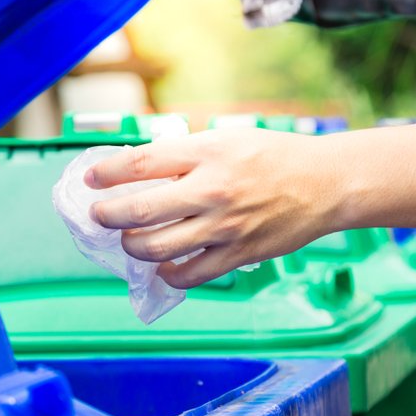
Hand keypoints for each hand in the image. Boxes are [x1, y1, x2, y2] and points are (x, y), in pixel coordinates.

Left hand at [85, 129, 341, 287]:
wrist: (326, 183)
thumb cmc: (272, 156)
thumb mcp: (225, 139)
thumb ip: (183, 154)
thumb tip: (135, 168)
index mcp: (206, 154)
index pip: (140, 163)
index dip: (106, 173)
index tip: (90, 181)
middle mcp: (211, 190)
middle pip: (139, 210)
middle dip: (107, 216)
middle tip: (99, 217)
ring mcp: (224, 226)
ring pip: (156, 248)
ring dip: (132, 247)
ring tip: (130, 240)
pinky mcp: (238, 255)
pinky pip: (189, 275)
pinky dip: (168, 273)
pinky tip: (164, 264)